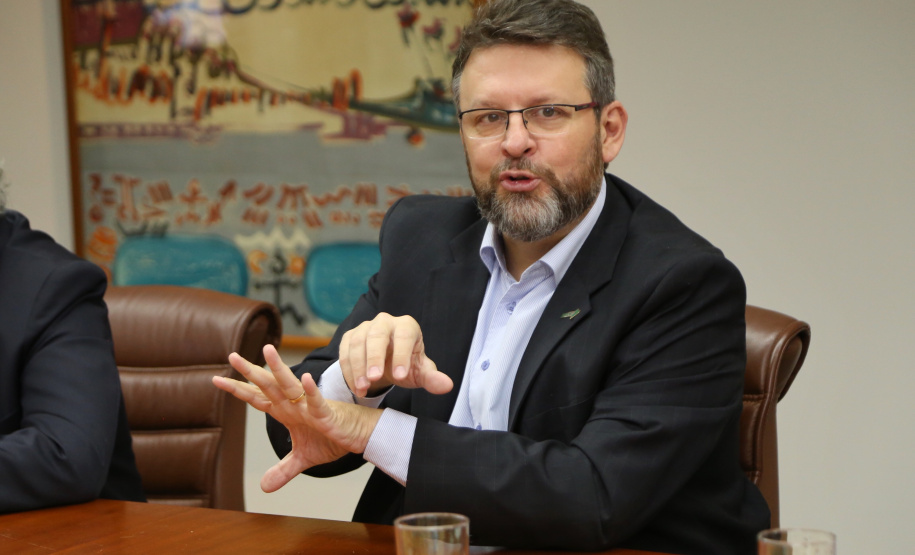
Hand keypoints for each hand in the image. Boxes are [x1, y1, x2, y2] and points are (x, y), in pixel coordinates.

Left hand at [212, 345, 381, 491]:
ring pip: (290, 385)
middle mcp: (294, 405)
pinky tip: (305, 378)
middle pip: (268, 386)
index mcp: (286, 412)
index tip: (217, 380)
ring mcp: (309, 407)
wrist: (359, 436)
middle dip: (250, 372)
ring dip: (278, 368)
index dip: (238, 389)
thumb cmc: (332, 438)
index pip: (257, 398)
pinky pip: (317, 401)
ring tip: (268, 350)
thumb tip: (264, 487)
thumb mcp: (303, 459)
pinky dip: (311, 391)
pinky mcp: (327, 414)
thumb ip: (283, 470)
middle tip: (231, 356)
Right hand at [339, 312, 452, 396]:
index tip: (400, 376)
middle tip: (375, 378)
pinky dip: (348, 370)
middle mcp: (385, 321)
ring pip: (358, 343)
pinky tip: (356, 386)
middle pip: (377, 334)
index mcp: (407, 326)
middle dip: (375, 357)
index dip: (402, 355)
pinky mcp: (350, 337)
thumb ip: (432, 378)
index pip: (404, 336)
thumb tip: (447, 385)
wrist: (385, 366)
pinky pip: (345, 351)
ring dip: (358, 367)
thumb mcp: (420, 373)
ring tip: (363, 388)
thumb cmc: (407, 366)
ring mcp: (365, 327)